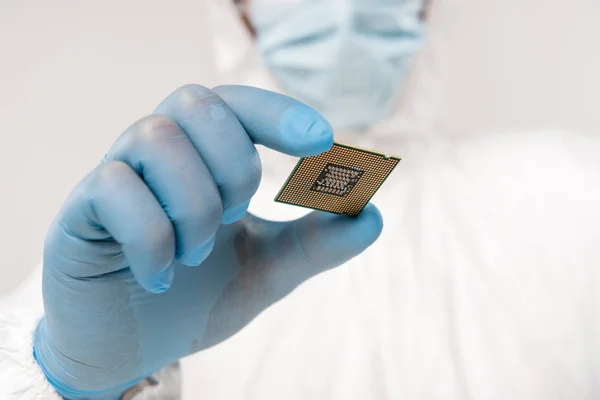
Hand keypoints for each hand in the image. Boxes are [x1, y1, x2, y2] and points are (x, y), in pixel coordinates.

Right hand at [34, 85, 382, 398]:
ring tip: (197, 254)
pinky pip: (114, 187)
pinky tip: (161, 276)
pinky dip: (154, 236)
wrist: (132, 346)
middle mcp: (157, 154)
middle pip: (195, 102)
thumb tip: (372, 214)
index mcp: (202, 157)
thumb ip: (317, 242)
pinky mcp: (79, 211)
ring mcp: (115, 176)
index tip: (322, 143)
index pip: (236, 103)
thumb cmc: (196, 295)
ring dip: (195, 203)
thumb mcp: (268, 268)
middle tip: (237, 216)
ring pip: (157, 139)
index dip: (279, 112)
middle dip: (233, 163)